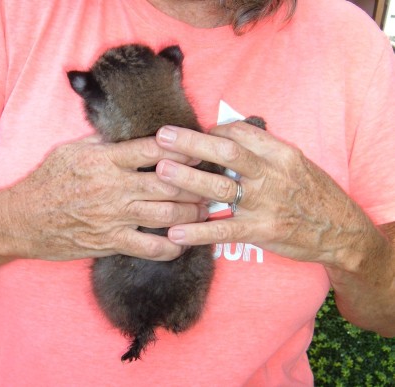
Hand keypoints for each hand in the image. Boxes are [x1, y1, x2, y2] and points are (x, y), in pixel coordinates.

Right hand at [1, 136, 207, 261]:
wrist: (22, 220)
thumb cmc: (47, 181)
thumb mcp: (70, 151)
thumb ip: (103, 142)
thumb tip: (130, 132)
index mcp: (105, 160)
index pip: (153, 149)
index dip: (182, 149)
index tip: (199, 151)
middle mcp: (113, 187)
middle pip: (167, 183)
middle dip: (195, 184)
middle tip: (210, 184)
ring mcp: (113, 217)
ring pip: (165, 214)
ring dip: (190, 213)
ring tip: (203, 211)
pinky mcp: (110, 242)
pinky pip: (149, 248)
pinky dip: (171, 247)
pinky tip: (182, 243)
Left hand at [155, 122, 373, 267]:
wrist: (343, 231)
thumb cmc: (315, 194)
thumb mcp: (297, 164)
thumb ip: (266, 151)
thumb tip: (231, 137)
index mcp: (281, 153)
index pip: (241, 133)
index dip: (213, 130)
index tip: (197, 133)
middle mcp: (271, 175)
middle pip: (226, 152)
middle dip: (191, 143)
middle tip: (162, 137)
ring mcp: (265, 204)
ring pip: (220, 188)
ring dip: (188, 179)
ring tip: (160, 173)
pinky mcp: (262, 231)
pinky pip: (225, 231)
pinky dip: (199, 231)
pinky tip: (176, 232)